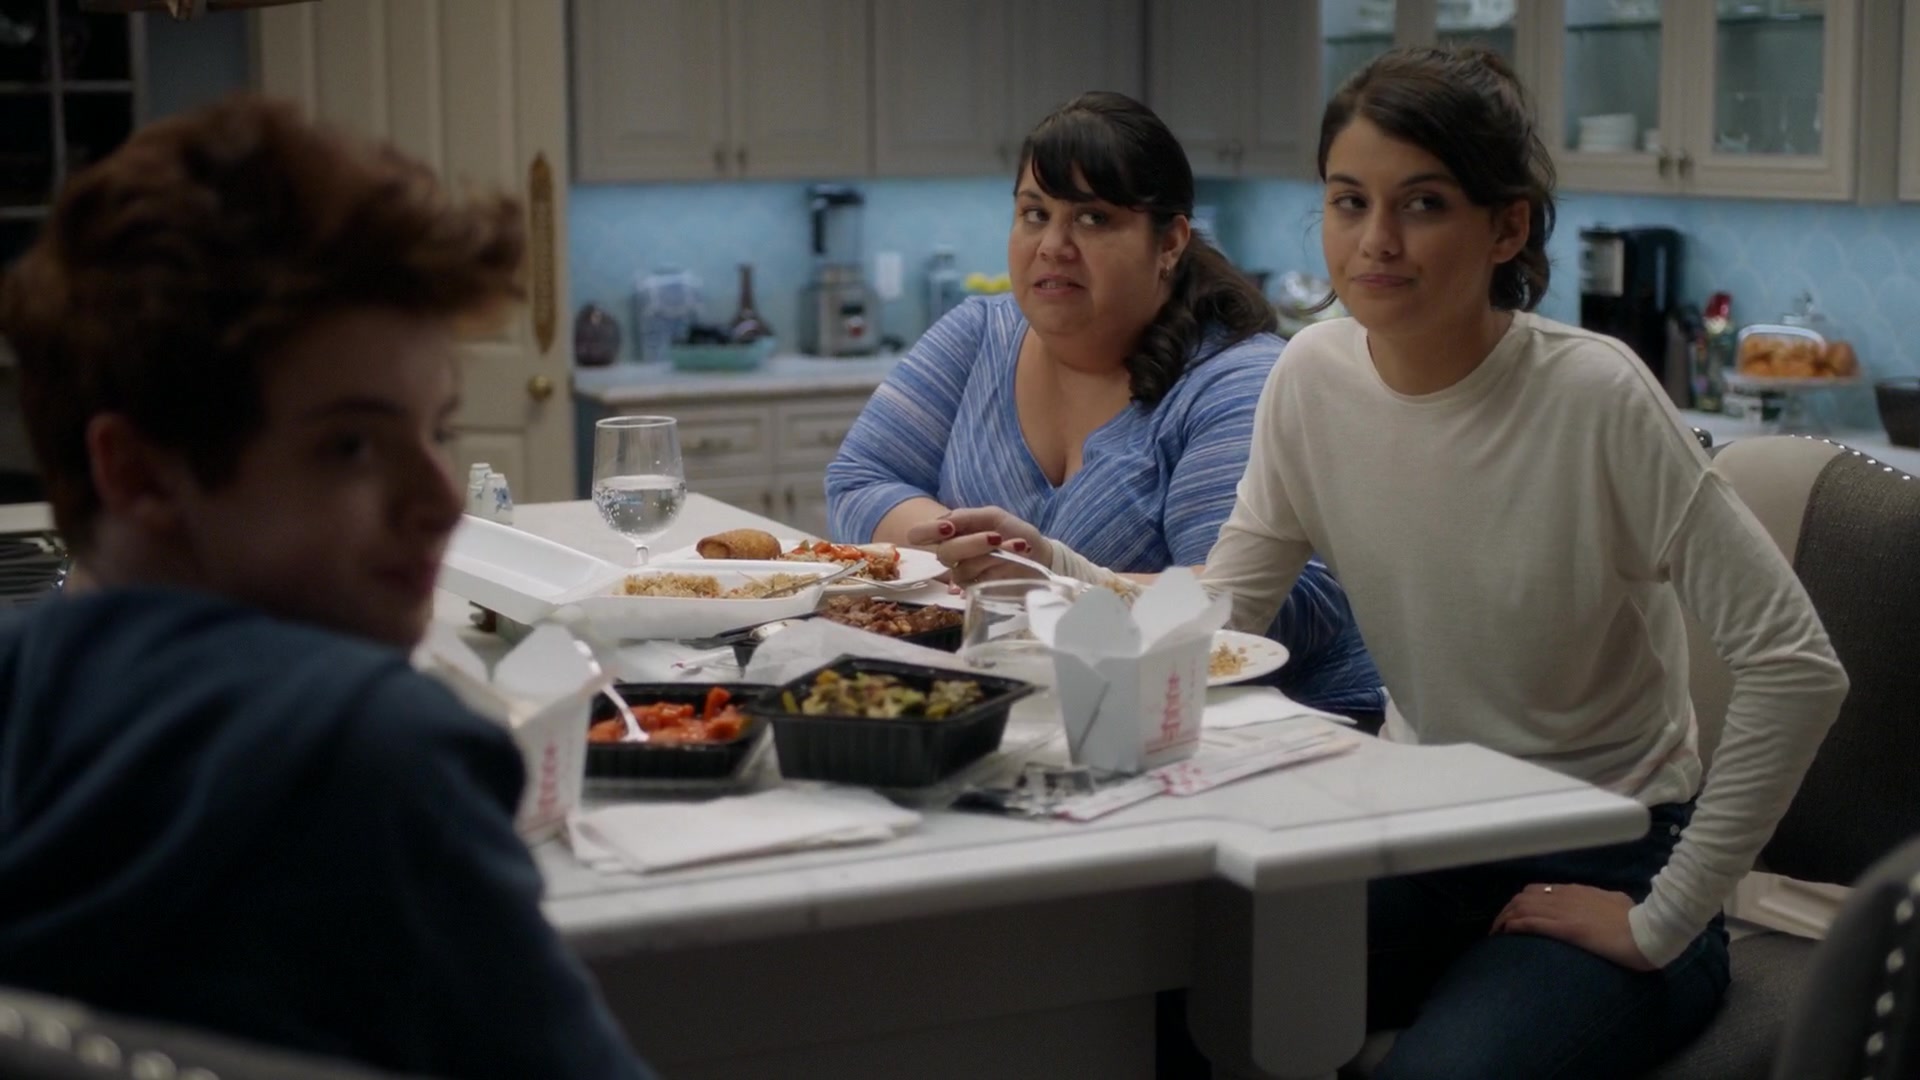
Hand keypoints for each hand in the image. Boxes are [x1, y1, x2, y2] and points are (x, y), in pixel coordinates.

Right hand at [903, 507, 1051, 588]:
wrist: (1038, 553)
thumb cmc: (1013, 531)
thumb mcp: (993, 516)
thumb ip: (967, 517)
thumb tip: (946, 523)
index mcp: (951, 531)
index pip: (920, 534)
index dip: (926, 532)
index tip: (947, 528)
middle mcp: (952, 553)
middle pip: (944, 553)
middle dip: (970, 544)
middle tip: (995, 537)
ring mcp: (964, 573)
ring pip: (962, 568)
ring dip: (992, 554)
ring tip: (1018, 545)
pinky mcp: (976, 589)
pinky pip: (979, 580)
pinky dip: (1001, 564)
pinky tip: (1018, 553)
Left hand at [1490, 883, 1655, 971]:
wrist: (1647, 931)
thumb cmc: (1637, 920)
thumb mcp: (1619, 903)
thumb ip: (1606, 901)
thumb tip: (1608, 902)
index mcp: (1577, 891)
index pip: (1539, 891)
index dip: (1523, 902)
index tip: (1516, 915)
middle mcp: (1566, 897)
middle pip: (1524, 897)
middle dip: (1508, 910)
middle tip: (1499, 927)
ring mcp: (1564, 911)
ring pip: (1522, 907)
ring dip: (1504, 919)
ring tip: (1496, 933)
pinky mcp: (1565, 927)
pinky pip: (1531, 922)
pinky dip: (1514, 926)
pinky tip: (1505, 933)